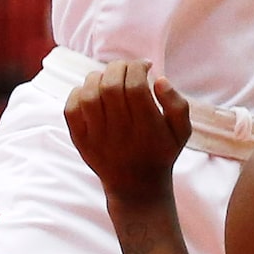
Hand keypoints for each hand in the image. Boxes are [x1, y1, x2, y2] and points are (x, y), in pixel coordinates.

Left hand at [65, 60, 192, 203]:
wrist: (136, 187)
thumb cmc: (160, 151)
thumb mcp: (181, 132)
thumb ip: (177, 104)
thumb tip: (159, 80)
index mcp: (147, 129)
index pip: (136, 87)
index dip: (138, 68)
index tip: (144, 66)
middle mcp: (121, 133)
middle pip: (111, 86)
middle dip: (119, 68)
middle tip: (126, 68)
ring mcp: (97, 138)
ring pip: (89, 95)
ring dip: (98, 77)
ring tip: (109, 78)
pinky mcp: (81, 141)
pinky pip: (71, 109)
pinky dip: (78, 93)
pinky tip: (93, 92)